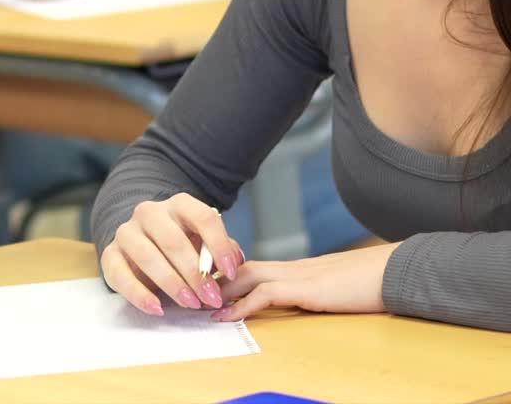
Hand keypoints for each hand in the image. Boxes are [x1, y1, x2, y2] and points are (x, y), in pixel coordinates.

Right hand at [100, 193, 243, 315]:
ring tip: (190, 304)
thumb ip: (220, 249)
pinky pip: (120, 274)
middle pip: (174, 240)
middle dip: (195, 273)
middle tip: (211, 298)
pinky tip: (157, 308)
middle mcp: (150, 212)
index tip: (231, 272)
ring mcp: (127, 231)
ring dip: (172, 283)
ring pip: (148, 256)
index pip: (203, 217)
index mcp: (178, 204)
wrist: (140, 241)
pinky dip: (139, 294)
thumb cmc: (180, 244)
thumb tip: (236, 262)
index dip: (220, 245)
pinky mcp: (110, 254)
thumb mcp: (202, 242)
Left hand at [211, 242, 398, 321]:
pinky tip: (227, 317)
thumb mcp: (335, 289)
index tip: (201, 285)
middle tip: (186, 292)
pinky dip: (243, 304)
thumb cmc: (371, 283)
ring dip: (219, 290)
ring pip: (247, 276)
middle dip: (212, 279)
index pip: (252, 265)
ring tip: (195, 304)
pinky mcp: (309, 289)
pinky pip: (268, 295)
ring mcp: (300, 275)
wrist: (397, 271)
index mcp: (298, 269)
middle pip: (241, 266)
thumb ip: (315, 291)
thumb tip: (302, 302)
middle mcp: (293, 268)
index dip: (225, 273)